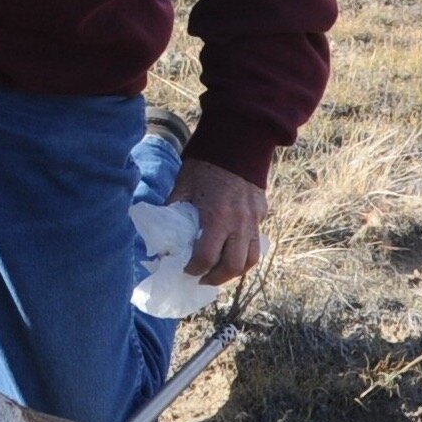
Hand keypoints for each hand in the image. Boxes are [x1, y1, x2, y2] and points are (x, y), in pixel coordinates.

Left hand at [170, 158, 266, 285]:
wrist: (237, 142)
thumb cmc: (205, 164)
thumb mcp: (183, 186)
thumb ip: (173, 210)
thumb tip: (160, 234)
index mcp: (218, 217)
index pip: (206, 257)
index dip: (194, 269)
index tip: (185, 270)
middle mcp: (240, 223)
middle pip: (232, 266)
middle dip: (215, 278)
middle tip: (201, 279)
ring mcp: (254, 220)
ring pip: (251, 259)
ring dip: (234, 272)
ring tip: (218, 273)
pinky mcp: (262, 214)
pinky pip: (256, 243)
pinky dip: (245, 254)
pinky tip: (231, 254)